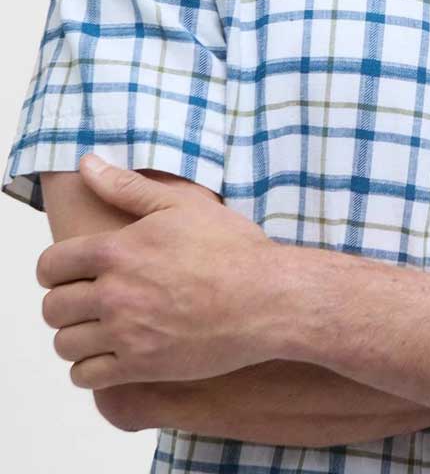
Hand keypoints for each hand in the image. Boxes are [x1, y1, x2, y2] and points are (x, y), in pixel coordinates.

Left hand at [36, 155, 278, 388]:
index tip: (71, 271)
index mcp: (118, 251)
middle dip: (65, 302)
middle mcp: (114, 293)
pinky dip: (89, 368)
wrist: (266, 299)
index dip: (56, 268)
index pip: (51, 265)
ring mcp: (126, 334)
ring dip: (75, 336)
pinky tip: (111, 353)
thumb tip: (87, 163)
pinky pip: (85, 377)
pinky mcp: (141, 366)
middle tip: (88, 299)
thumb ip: (127, 186)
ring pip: (65, 344)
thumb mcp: (181, 205)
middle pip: (53, 307)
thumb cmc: (230, 248)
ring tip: (99, 327)